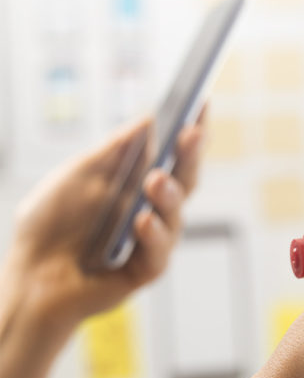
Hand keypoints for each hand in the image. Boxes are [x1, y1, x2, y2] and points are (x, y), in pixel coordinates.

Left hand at [0, 115, 204, 334]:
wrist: (27, 274)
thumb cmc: (51, 224)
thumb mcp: (78, 175)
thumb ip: (114, 151)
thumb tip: (149, 119)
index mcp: (139, 184)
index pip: (173, 154)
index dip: (190, 131)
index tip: (201, 102)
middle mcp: (152, 209)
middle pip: (184, 181)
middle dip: (190, 156)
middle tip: (191, 133)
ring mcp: (151, 241)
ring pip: (175, 217)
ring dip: (167, 195)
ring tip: (155, 180)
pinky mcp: (143, 272)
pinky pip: (158, 254)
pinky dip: (153, 236)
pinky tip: (142, 221)